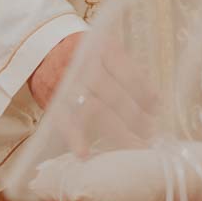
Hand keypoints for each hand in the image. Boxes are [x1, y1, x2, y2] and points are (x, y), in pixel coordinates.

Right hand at [31, 33, 157, 154]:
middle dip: (136, 118)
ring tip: (135, 145)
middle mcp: (84, 64)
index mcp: (102, 48)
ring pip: (95, 110)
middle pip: (115, 95)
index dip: (146, 95)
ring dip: (117, 131)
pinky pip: (64, 121)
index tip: (157, 111)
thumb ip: (129, 72)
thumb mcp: (107, 52)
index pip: (130, 74)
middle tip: (150, 133)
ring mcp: (67, 84)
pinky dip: (74, 138)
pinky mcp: (53, 101)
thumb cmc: (86, 56)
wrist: (44, 53)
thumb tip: (155, 101)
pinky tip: (84, 153)